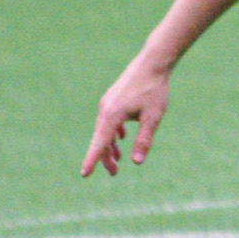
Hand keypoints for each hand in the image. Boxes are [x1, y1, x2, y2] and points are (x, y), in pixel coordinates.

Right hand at [82, 56, 172, 175]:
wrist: (153, 62)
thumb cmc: (154, 90)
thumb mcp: (152, 118)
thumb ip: (144, 140)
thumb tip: (136, 162)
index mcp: (112, 115)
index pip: (99, 143)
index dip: (92, 160)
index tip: (84, 174)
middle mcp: (105, 109)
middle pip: (101, 139)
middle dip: (105, 157)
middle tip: (114, 173)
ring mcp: (108, 103)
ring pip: (104, 130)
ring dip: (110, 145)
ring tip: (118, 159)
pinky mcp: (113, 99)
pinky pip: (109, 120)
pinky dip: (113, 132)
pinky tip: (121, 138)